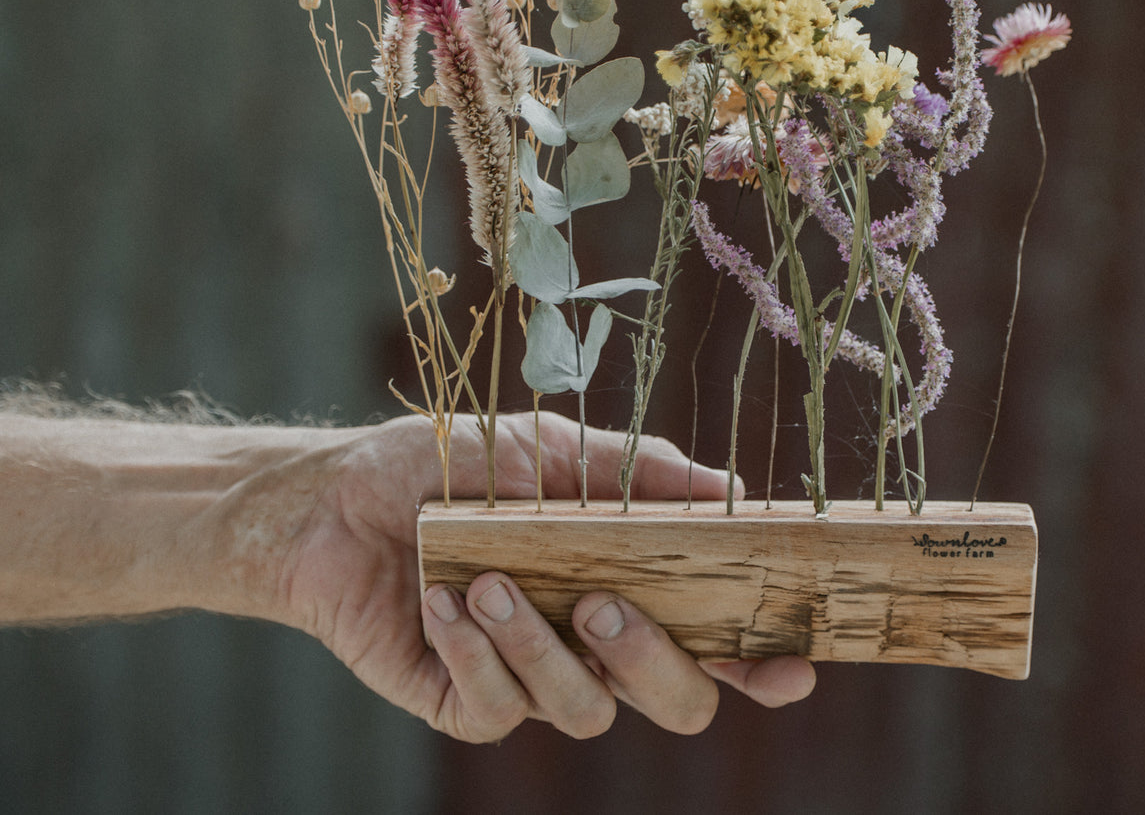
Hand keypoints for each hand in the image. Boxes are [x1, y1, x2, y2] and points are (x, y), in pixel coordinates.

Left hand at [259, 412, 815, 741]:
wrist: (334, 496)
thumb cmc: (448, 466)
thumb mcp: (546, 449)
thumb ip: (637, 474)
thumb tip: (733, 489)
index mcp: (631, 585)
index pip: (718, 642)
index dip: (763, 664)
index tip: (793, 662)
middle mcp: (593, 645)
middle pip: (676, 700)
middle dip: (654, 664)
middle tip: (603, 606)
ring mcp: (532, 680)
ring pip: (584, 712)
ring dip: (541, 647)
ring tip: (490, 579)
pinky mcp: (464, 701)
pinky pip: (498, 708)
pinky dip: (474, 650)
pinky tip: (441, 598)